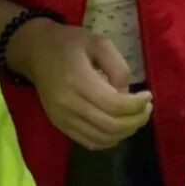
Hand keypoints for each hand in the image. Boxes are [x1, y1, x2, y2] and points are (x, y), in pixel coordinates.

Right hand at [17, 21, 151, 149]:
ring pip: (103, 138)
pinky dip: (110, 139)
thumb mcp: (100, 43)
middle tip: (147, 108)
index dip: (137, 105)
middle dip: (137, 120)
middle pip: (111, 125)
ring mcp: (62, 118)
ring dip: (127, 132)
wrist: (36, 52)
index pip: (114, 105)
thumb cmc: (70, 43)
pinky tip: (120, 126)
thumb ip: (118, 67)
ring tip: (137, 116)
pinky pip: (90, 142)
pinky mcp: (60, 125)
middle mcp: (68, 104)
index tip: (148, 96)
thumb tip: (126, 94)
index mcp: (78, 80)